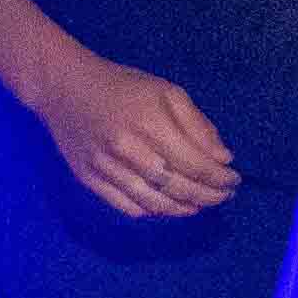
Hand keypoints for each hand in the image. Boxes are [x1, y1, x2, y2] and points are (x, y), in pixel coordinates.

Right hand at [36, 52, 238, 218]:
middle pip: (177, 188)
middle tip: (223, 197)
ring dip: (183, 209)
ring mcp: (105, 167)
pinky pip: (126, 206)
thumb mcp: (168, 93)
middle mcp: (127, 150)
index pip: (196, 165)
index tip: (234, 181)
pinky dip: (152, 211)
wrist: (64, 88)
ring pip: (153, 202)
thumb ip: (198, 126)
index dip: (220, 179)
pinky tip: (167, 206)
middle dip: (208, 197)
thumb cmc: (123, 87)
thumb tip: (223, 159)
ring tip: (200, 205)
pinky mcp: (88, 178)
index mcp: (151, 125)